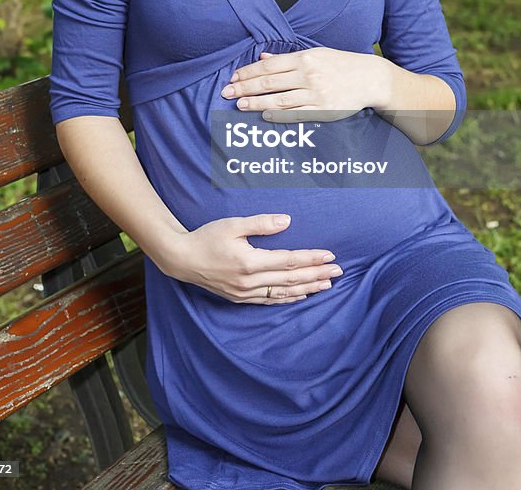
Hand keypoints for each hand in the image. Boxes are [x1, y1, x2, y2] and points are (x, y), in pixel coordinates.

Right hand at [163, 213, 342, 304]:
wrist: (182, 259)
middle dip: (317, 275)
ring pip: (283, 293)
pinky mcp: (240, 298)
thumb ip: (261, 223)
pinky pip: (270, 300)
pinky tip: (300, 296)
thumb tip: (287, 221)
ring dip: (307, 289)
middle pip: (291, 280)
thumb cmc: (207, 237)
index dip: (311, 258)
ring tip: (326, 285)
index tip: (330, 256)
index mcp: (249, 262)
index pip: (289, 261)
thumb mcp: (233, 224)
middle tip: (338, 272)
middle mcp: (250, 281)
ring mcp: (245, 293)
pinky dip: (288, 299)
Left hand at [220, 47, 387, 121]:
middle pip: (269, 82)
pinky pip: (296, 114)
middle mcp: (308, 75)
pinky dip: (278, 115)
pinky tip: (263, 115)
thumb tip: (263, 57)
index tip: (233, 78)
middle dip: (244, 87)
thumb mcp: (316, 54)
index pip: (269, 66)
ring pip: (279, 99)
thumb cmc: (341, 64)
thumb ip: (288, 58)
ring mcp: (315, 94)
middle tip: (226, 92)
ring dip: (255, 103)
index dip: (248, 72)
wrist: (370, 78)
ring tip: (238, 105)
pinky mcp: (323, 110)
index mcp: (305, 58)